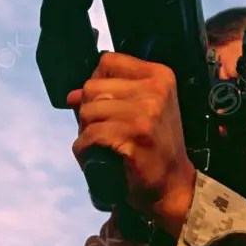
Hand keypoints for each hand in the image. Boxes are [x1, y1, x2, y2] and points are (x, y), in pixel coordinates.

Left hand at [67, 51, 196, 233]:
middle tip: (104, 131)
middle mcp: (155, 89)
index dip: (97, 83)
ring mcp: (146, 112)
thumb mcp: (142, 109)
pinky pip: (90, 135)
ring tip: (102, 145)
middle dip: (89, 112)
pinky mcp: (134, 136)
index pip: (108, 61)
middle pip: (92, 87)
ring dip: (86, 132)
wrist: (173, 185)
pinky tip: (96, 156)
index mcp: (159, 75)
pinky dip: (85, 149)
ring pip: (87, 112)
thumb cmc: (154, 146)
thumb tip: (72, 95)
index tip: (105, 104)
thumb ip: (110, 95)